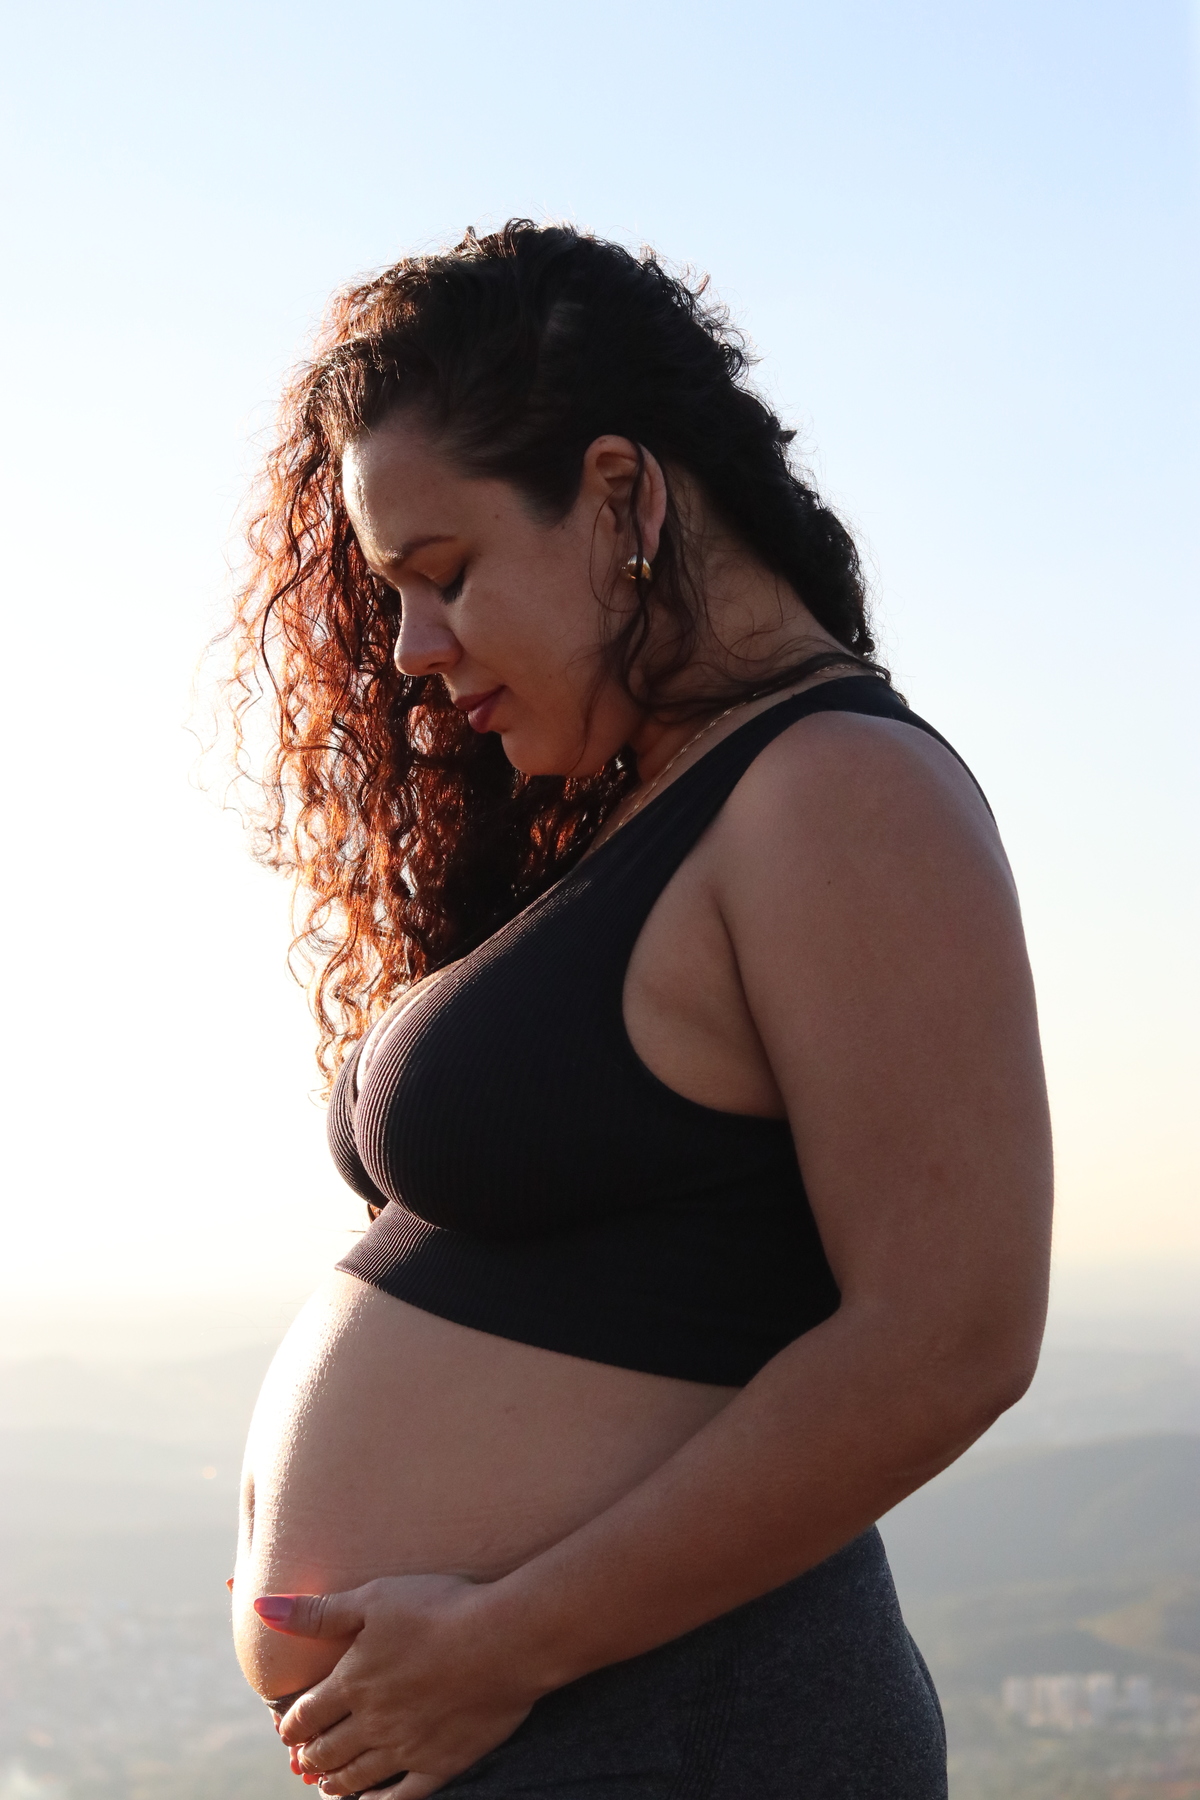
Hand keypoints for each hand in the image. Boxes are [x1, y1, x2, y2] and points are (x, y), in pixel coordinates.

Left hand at [254, 1574, 541, 1798]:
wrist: (504, 1638)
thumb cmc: (439, 1607)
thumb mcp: (374, 1597)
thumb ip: (317, 1611)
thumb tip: (262, 1608)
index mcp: (352, 1682)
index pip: (307, 1714)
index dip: (292, 1724)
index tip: (287, 1728)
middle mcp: (372, 1722)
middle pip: (327, 1750)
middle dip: (310, 1755)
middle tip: (304, 1758)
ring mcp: (406, 1747)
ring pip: (357, 1776)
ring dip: (335, 1781)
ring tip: (326, 1783)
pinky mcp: (440, 1763)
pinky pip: (401, 1795)